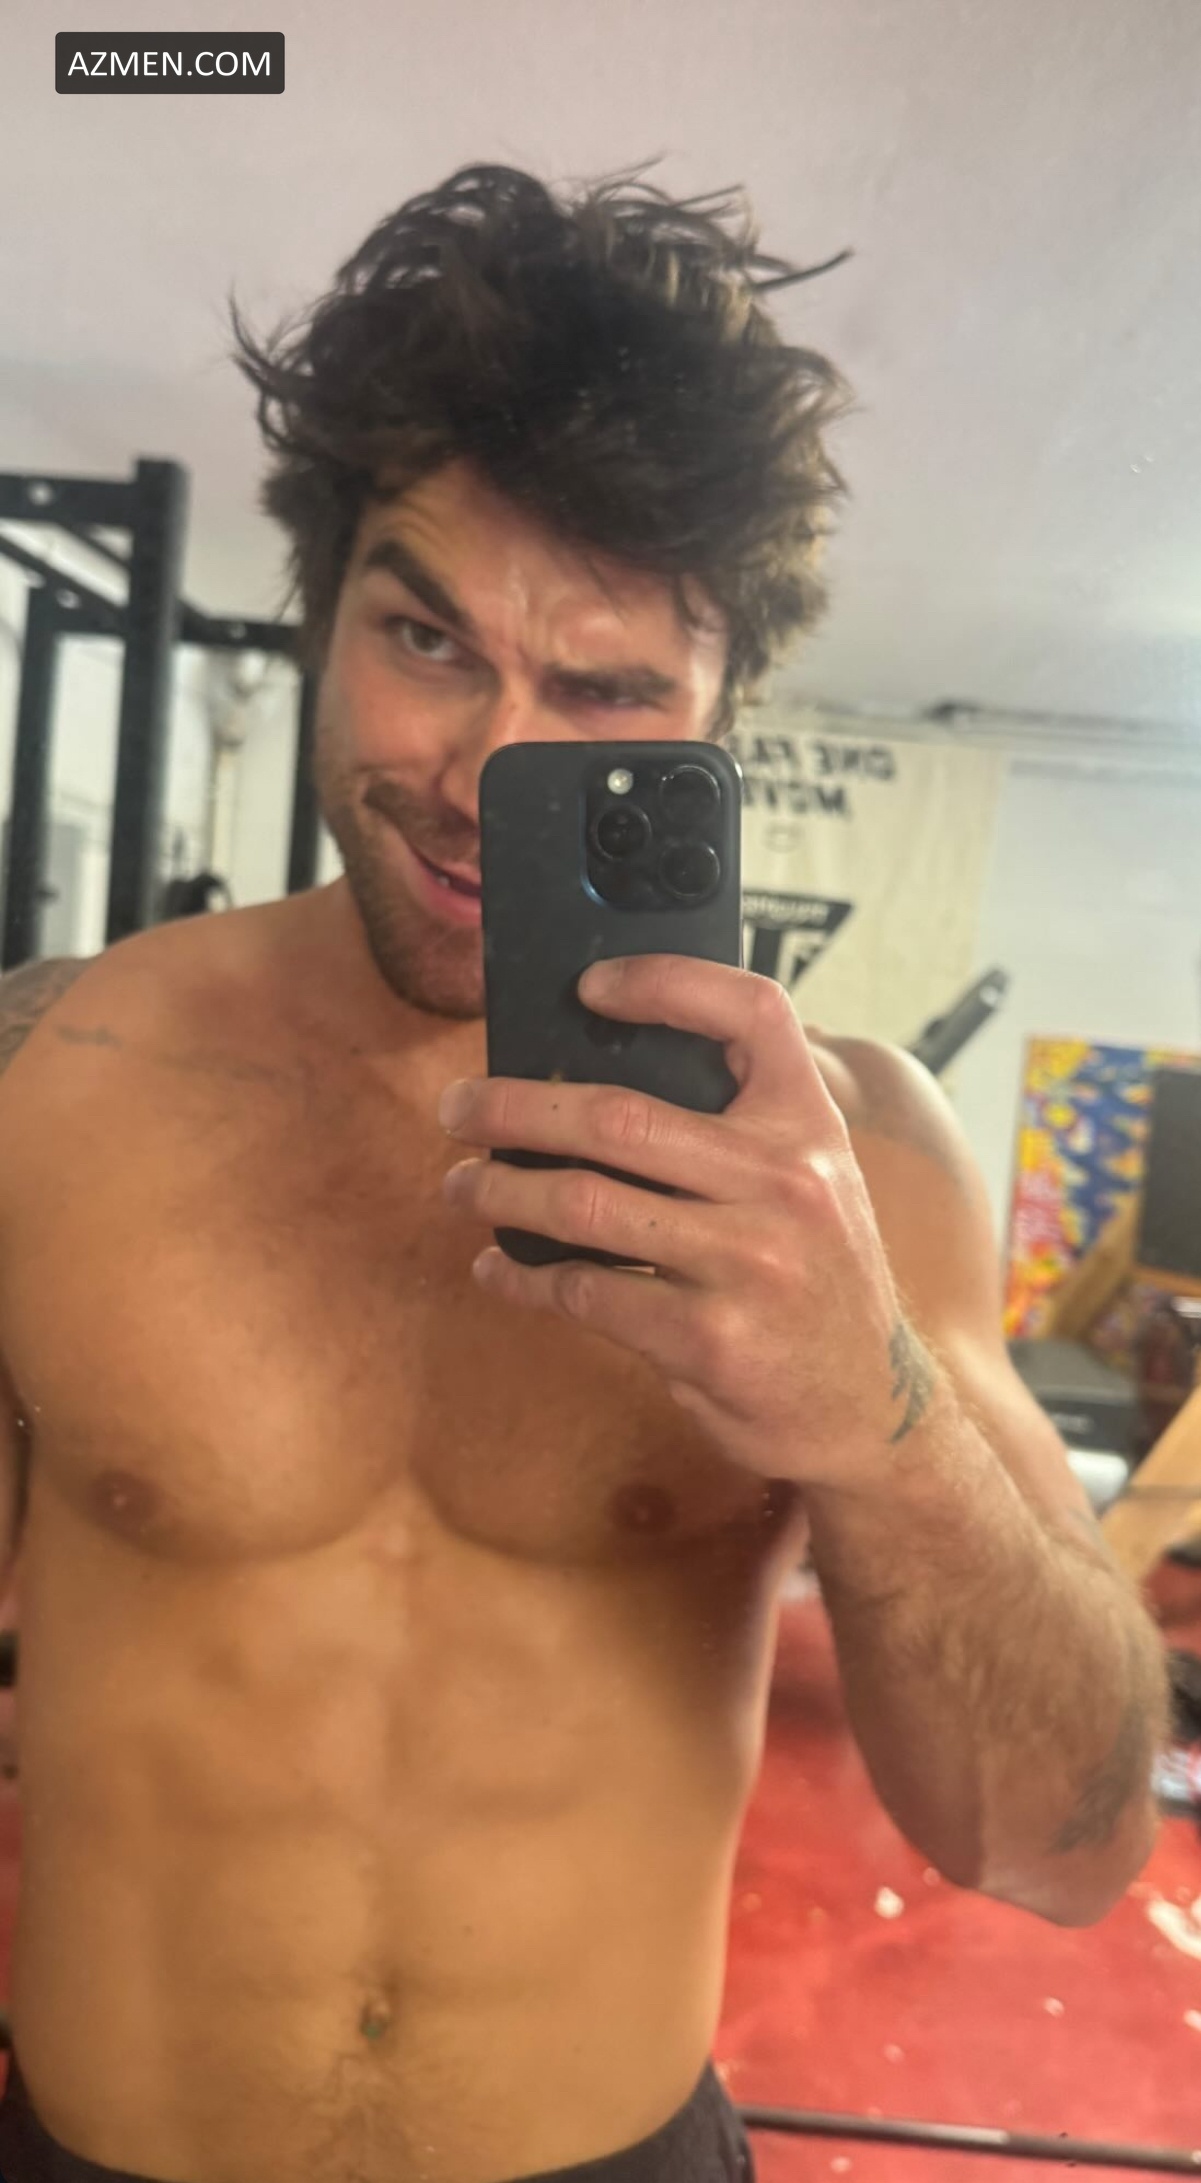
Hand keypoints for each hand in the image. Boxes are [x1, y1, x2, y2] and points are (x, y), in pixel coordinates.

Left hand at [438, 956, 937, 1488]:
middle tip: (458, 1108)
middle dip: (515, 1109)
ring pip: (583, 1205)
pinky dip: (522, 1277)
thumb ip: (744, 1127)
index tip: (588, 987)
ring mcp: (747, 1264)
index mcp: (809, 1127)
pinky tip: (498, 1268)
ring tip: (461, 1187)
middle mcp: (785, 1183)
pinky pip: (582, 1292)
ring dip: (500, 1193)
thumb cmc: (819, 1282)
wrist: (869, 1409)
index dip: (666, 982)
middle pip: (619, 1117)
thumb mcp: (814, 1183)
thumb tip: (605, 1068)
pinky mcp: (706, 1339)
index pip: (752, 1013)